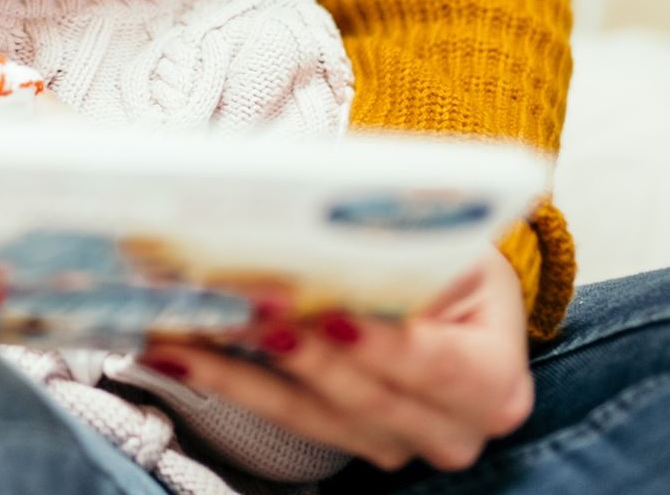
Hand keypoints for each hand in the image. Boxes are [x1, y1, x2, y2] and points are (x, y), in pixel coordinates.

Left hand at [141, 251, 534, 473]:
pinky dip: (225, 378)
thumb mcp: (447, 239)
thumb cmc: (450, 255)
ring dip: (238, 369)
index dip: (382, 345)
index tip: (326, 315)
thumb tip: (329, 226)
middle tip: (242, 310)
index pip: (438, 367)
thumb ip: (402, 245)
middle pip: (367, 399)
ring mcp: (398, 443)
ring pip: (310, 415)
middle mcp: (453, 426)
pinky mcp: (346, 441)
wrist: (449, 289)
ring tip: (185, 329)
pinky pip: (279, 414)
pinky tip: (175, 349)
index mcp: (494, 376)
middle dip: (298, 354)